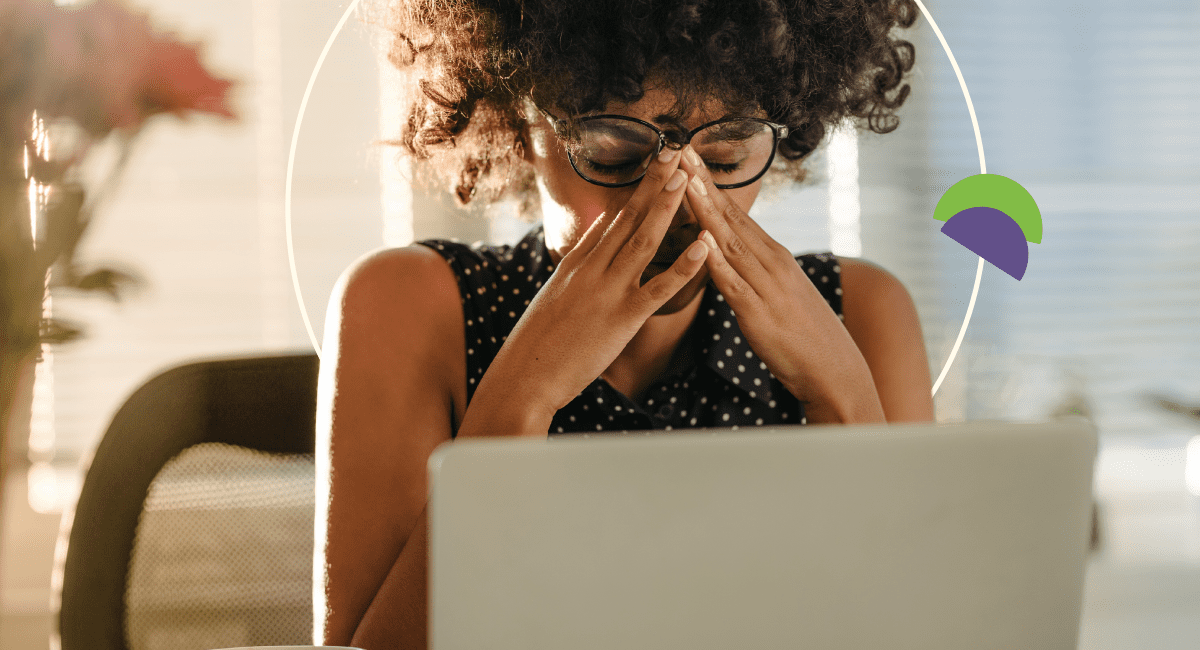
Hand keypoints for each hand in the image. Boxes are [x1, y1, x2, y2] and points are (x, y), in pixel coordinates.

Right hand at [458, 147, 709, 435]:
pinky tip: (704, 246)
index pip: (613, 219)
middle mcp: (592, 269)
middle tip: (676, 153)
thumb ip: (580, 258)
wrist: (525, 375)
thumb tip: (601, 223)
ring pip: (644, 241)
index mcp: (577, 263)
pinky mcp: (623, 318)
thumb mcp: (555, 292)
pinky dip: (684, 266)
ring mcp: (608, 291)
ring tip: (686, 179)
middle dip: (654, 184)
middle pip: (629, 218)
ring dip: (667, 208)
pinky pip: (660, 288)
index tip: (657, 164)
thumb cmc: (538, 342)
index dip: (637, 190)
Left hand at [677, 146, 884, 422]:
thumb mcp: (779, 292)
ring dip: (705, 211)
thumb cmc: (804, 335)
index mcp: (773, 256)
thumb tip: (730, 253)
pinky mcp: (759, 315)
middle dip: (702, 183)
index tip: (687, 156)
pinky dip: (717, 263)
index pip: (735, 213)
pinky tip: (701, 243)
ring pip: (729, 242)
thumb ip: (754, 270)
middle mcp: (771, 263)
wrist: (835, 371)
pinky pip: (734, 285)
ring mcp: (766, 287)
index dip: (708, 184)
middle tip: (678, 150)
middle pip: (730, 217)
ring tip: (685, 182)